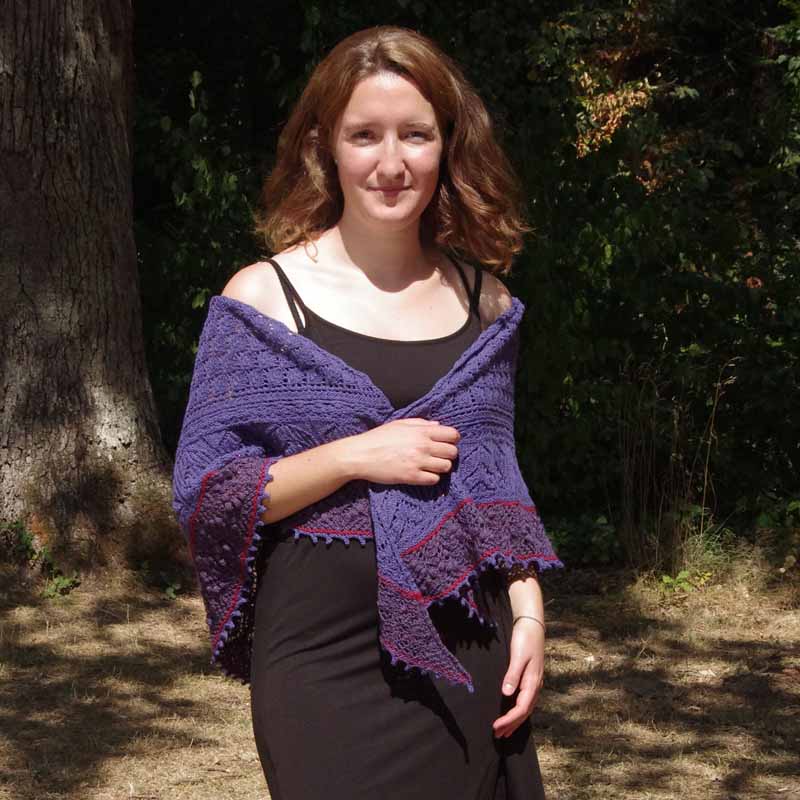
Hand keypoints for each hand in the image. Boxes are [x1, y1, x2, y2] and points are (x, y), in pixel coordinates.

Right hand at [346, 418, 459, 484]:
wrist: (360, 455)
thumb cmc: (378, 438)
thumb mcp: (399, 424)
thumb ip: (421, 423)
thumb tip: (438, 425)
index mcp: (421, 431)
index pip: (452, 435)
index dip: (452, 439)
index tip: (446, 443)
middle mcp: (423, 446)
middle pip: (452, 452)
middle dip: (448, 454)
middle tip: (438, 456)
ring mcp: (418, 462)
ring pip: (446, 467)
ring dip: (440, 467)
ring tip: (430, 466)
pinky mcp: (412, 477)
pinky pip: (434, 480)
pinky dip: (431, 478)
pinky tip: (422, 474)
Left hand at [492, 617, 544, 737]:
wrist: (533, 625)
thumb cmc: (525, 639)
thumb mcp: (518, 656)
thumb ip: (513, 675)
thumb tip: (507, 694)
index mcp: (533, 683)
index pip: (521, 709)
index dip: (509, 720)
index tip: (496, 727)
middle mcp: (535, 686)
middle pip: (524, 712)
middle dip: (511, 725)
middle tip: (496, 735)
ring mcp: (534, 683)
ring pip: (525, 708)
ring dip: (515, 721)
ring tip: (504, 731)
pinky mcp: (530, 678)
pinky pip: (525, 701)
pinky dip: (518, 711)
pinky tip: (512, 713)